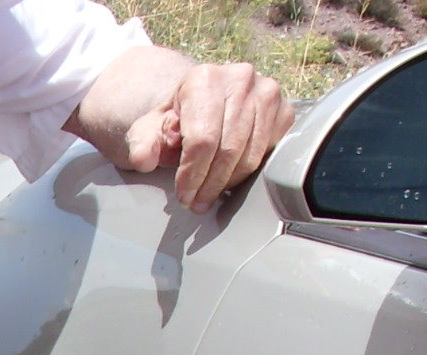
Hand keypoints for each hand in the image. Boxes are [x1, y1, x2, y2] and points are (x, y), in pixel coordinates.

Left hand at [124, 60, 292, 209]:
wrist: (204, 99)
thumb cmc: (177, 117)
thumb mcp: (149, 128)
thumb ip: (142, 143)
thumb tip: (144, 160)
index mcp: (204, 79)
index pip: (202, 139)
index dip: (192, 175)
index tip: (183, 196)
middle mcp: (241, 79)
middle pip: (228, 149)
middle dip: (209, 184)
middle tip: (195, 203)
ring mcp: (267, 93)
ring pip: (250, 154)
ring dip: (227, 183)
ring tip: (208, 196)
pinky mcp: (284, 110)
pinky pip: (267, 153)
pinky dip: (247, 172)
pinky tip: (228, 178)